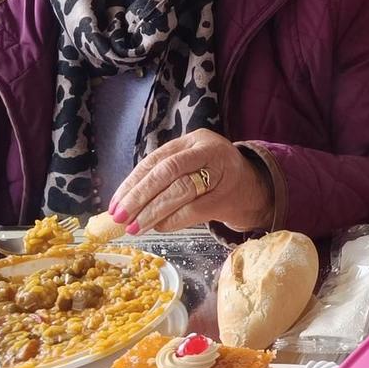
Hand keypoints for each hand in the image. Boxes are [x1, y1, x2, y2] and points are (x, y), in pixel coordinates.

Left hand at [106, 129, 273, 234]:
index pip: (156, 159)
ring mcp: (220, 172)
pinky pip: (194, 209)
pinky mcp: (226, 196)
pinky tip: (159, 227)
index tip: (115, 204)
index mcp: (193, 140)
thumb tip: (124, 203)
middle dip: (139, 196)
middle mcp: (207, 150)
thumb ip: (163, 176)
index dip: (132, 182)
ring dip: (153, 212)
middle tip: (121, 218)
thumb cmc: (213, 177)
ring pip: (180, 190)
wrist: (253, 189)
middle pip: (168, 171)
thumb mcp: (191, 165)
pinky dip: (173, 220)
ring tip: (135, 227)